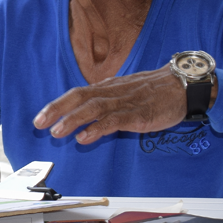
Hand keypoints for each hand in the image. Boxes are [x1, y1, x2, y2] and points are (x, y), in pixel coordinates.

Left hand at [32, 66, 208, 143]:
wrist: (184, 86)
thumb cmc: (154, 91)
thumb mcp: (125, 93)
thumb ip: (106, 104)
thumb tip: (86, 119)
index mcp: (108, 87)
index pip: (77, 94)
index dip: (57, 105)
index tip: (40, 117)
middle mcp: (112, 92)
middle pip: (79, 97)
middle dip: (57, 110)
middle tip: (39, 123)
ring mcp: (125, 102)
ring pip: (94, 108)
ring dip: (73, 120)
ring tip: (57, 131)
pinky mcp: (139, 114)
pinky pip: (115, 120)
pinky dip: (98, 128)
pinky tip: (85, 136)